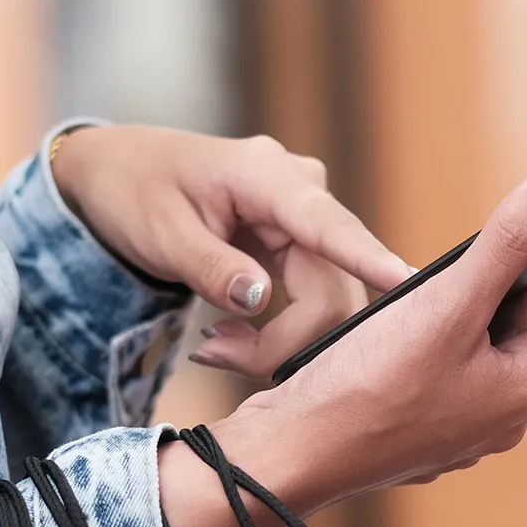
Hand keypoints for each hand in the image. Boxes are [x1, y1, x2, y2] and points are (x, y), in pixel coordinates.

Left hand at [49, 125, 410, 376]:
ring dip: (275, 343)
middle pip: (330, 288)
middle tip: (211, 354)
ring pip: (326, 304)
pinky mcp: (302, 247)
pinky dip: (274, 333)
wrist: (119, 172)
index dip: (367, 257)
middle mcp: (303, 193)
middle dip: (281, 340)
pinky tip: (228, 335)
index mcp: (267, 175)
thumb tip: (260, 300)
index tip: (407, 281)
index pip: (327, 224)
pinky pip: (311, 302)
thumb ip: (210, 267)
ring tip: (211, 347)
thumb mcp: (160, 232)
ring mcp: (306, 222)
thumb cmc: (134, 190)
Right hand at [157, 156, 526, 526]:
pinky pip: (458, 360)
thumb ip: (507, 241)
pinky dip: (448, 328)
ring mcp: (470, 422)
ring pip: (494, 337)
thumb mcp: (442, 305)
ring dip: (479, 299)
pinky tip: (405, 322)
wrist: (286, 458)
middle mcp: (510, 410)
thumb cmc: (361, 390)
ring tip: (435, 282)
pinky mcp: (430, 423)